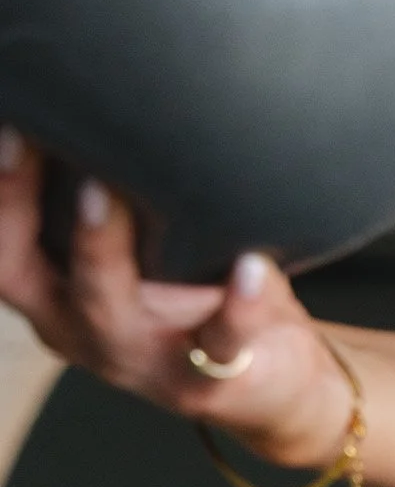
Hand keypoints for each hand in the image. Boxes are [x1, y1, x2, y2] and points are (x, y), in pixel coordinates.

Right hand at [0, 126, 352, 468]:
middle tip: (22, 137)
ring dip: (99, 247)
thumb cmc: (204, 295)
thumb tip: (111, 101)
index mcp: (56, 298)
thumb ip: (120, 201)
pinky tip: (252, 266)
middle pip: (19, 274)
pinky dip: (238, 305)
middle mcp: (82, 330)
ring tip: (104, 190)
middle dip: (12, 204)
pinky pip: (223, 343)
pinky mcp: (212, 380)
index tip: (3, 123)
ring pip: (103, 308)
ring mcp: (142, 360)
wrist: (275, 385)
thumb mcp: (149, 252)